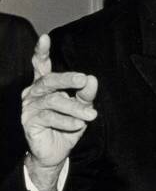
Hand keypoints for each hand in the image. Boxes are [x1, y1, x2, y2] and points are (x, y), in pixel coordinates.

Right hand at [22, 34, 97, 190]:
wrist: (56, 152)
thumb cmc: (68, 125)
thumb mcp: (81, 107)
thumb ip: (86, 94)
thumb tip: (92, 79)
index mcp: (45, 84)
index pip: (40, 65)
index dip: (41, 52)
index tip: (44, 38)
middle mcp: (34, 92)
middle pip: (49, 80)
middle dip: (67, 78)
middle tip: (84, 80)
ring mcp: (29, 107)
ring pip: (53, 101)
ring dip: (75, 107)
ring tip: (92, 115)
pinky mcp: (28, 122)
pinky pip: (49, 117)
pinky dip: (66, 120)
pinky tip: (78, 124)